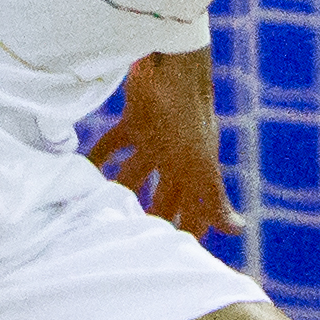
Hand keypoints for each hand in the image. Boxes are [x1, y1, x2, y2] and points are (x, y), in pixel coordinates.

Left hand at [87, 49, 235, 237]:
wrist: (173, 64)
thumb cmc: (190, 114)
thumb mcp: (203, 161)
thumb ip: (215, 196)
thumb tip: (238, 230)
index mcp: (196, 167)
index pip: (196, 208)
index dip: (188, 230)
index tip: (172, 254)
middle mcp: (177, 157)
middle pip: (164, 196)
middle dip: (151, 216)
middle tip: (128, 240)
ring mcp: (155, 139)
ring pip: (136, 174)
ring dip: (120, 190)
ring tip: (99, 210)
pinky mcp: (134, 120)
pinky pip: (112, 145)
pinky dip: (97, 157)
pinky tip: (81, 170)